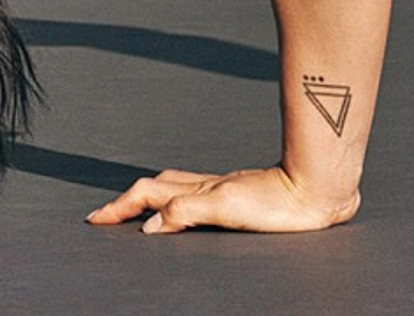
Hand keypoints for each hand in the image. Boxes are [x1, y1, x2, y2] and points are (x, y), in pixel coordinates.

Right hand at [86, 165, 357, 235]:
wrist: (317, 187)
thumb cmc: (279, 199)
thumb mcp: (227, 207)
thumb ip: (187, 212)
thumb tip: (151, 226)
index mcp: (201, 191)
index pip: (149, 195)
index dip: (121, 207)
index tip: (95, 219)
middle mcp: (210, 187)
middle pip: (159, 187)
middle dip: (130, 201)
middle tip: (107, 216)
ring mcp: (226, 189)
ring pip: (178, 188)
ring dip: (153, 197)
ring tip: (137, 209)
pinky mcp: (242, 196)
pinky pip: (198, 195)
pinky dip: (179, 201)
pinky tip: (190, 206)